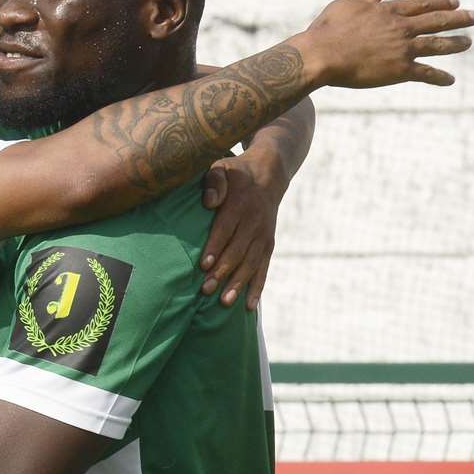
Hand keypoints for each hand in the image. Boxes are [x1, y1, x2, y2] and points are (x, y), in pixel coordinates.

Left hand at [199, 154, 284, 310]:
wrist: (269, 174)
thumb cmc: (235, 173)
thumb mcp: (222, 167)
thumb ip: (214, 181)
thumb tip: (210, 202)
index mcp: (240, 203)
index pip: (226, 228)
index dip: (216, 246)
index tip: (204, 264)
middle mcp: (255, 222)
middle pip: (237, 250)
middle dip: (223, 271)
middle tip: (206, 290)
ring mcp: (263, 235)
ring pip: (251, 263)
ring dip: (238, 284)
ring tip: (224, 302)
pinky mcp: (268, 245)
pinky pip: (264, 268)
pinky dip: (257, 287)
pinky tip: (249, 306)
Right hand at [296, 0, 473, 88]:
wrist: (323, 55)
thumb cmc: (328, 29)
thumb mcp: (346, 4)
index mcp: (388, 11)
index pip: (421, 3)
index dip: (440, 1)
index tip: (454, 0)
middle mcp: (401, 28)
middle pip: (437, 20)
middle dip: (459, 18)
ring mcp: (403, 49)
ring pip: (437, 44)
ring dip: (455, 43)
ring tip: (468, 42)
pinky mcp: (400, 70)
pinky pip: (425, 73)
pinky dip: (439, 77)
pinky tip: (450, 80)